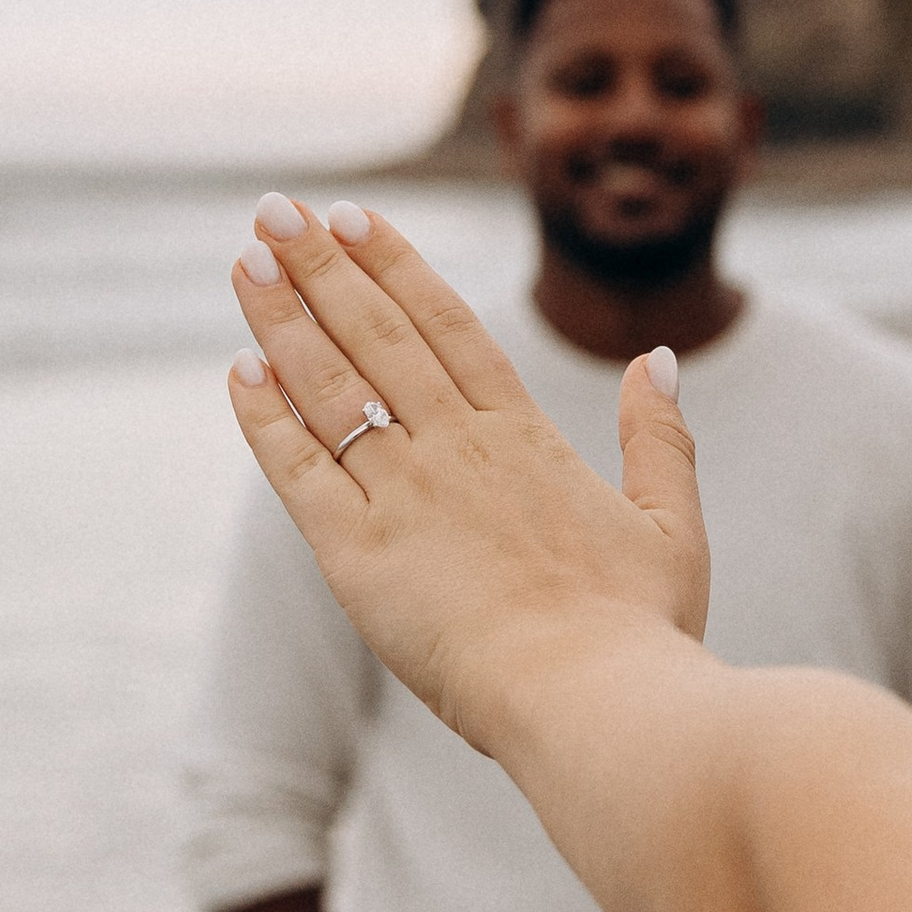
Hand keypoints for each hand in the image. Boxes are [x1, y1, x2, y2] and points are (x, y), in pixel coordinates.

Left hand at [227, 197, 708, 756]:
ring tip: (247, 259)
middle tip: (276, 209)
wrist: (596, 702)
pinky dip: (266, 417)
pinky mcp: (359, 555)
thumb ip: (659, 437)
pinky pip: (298, 470)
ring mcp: (405, 496)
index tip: (353, 217)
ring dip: (283, 317)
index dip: (394, 266)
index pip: (447, 326)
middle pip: (377, 335)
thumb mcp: (671, 524)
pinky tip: (240, 368)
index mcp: (525, 438)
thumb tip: (655, 358)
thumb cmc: (640, 630)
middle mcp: (457, 450)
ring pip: (331, 385)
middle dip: (321, 266)